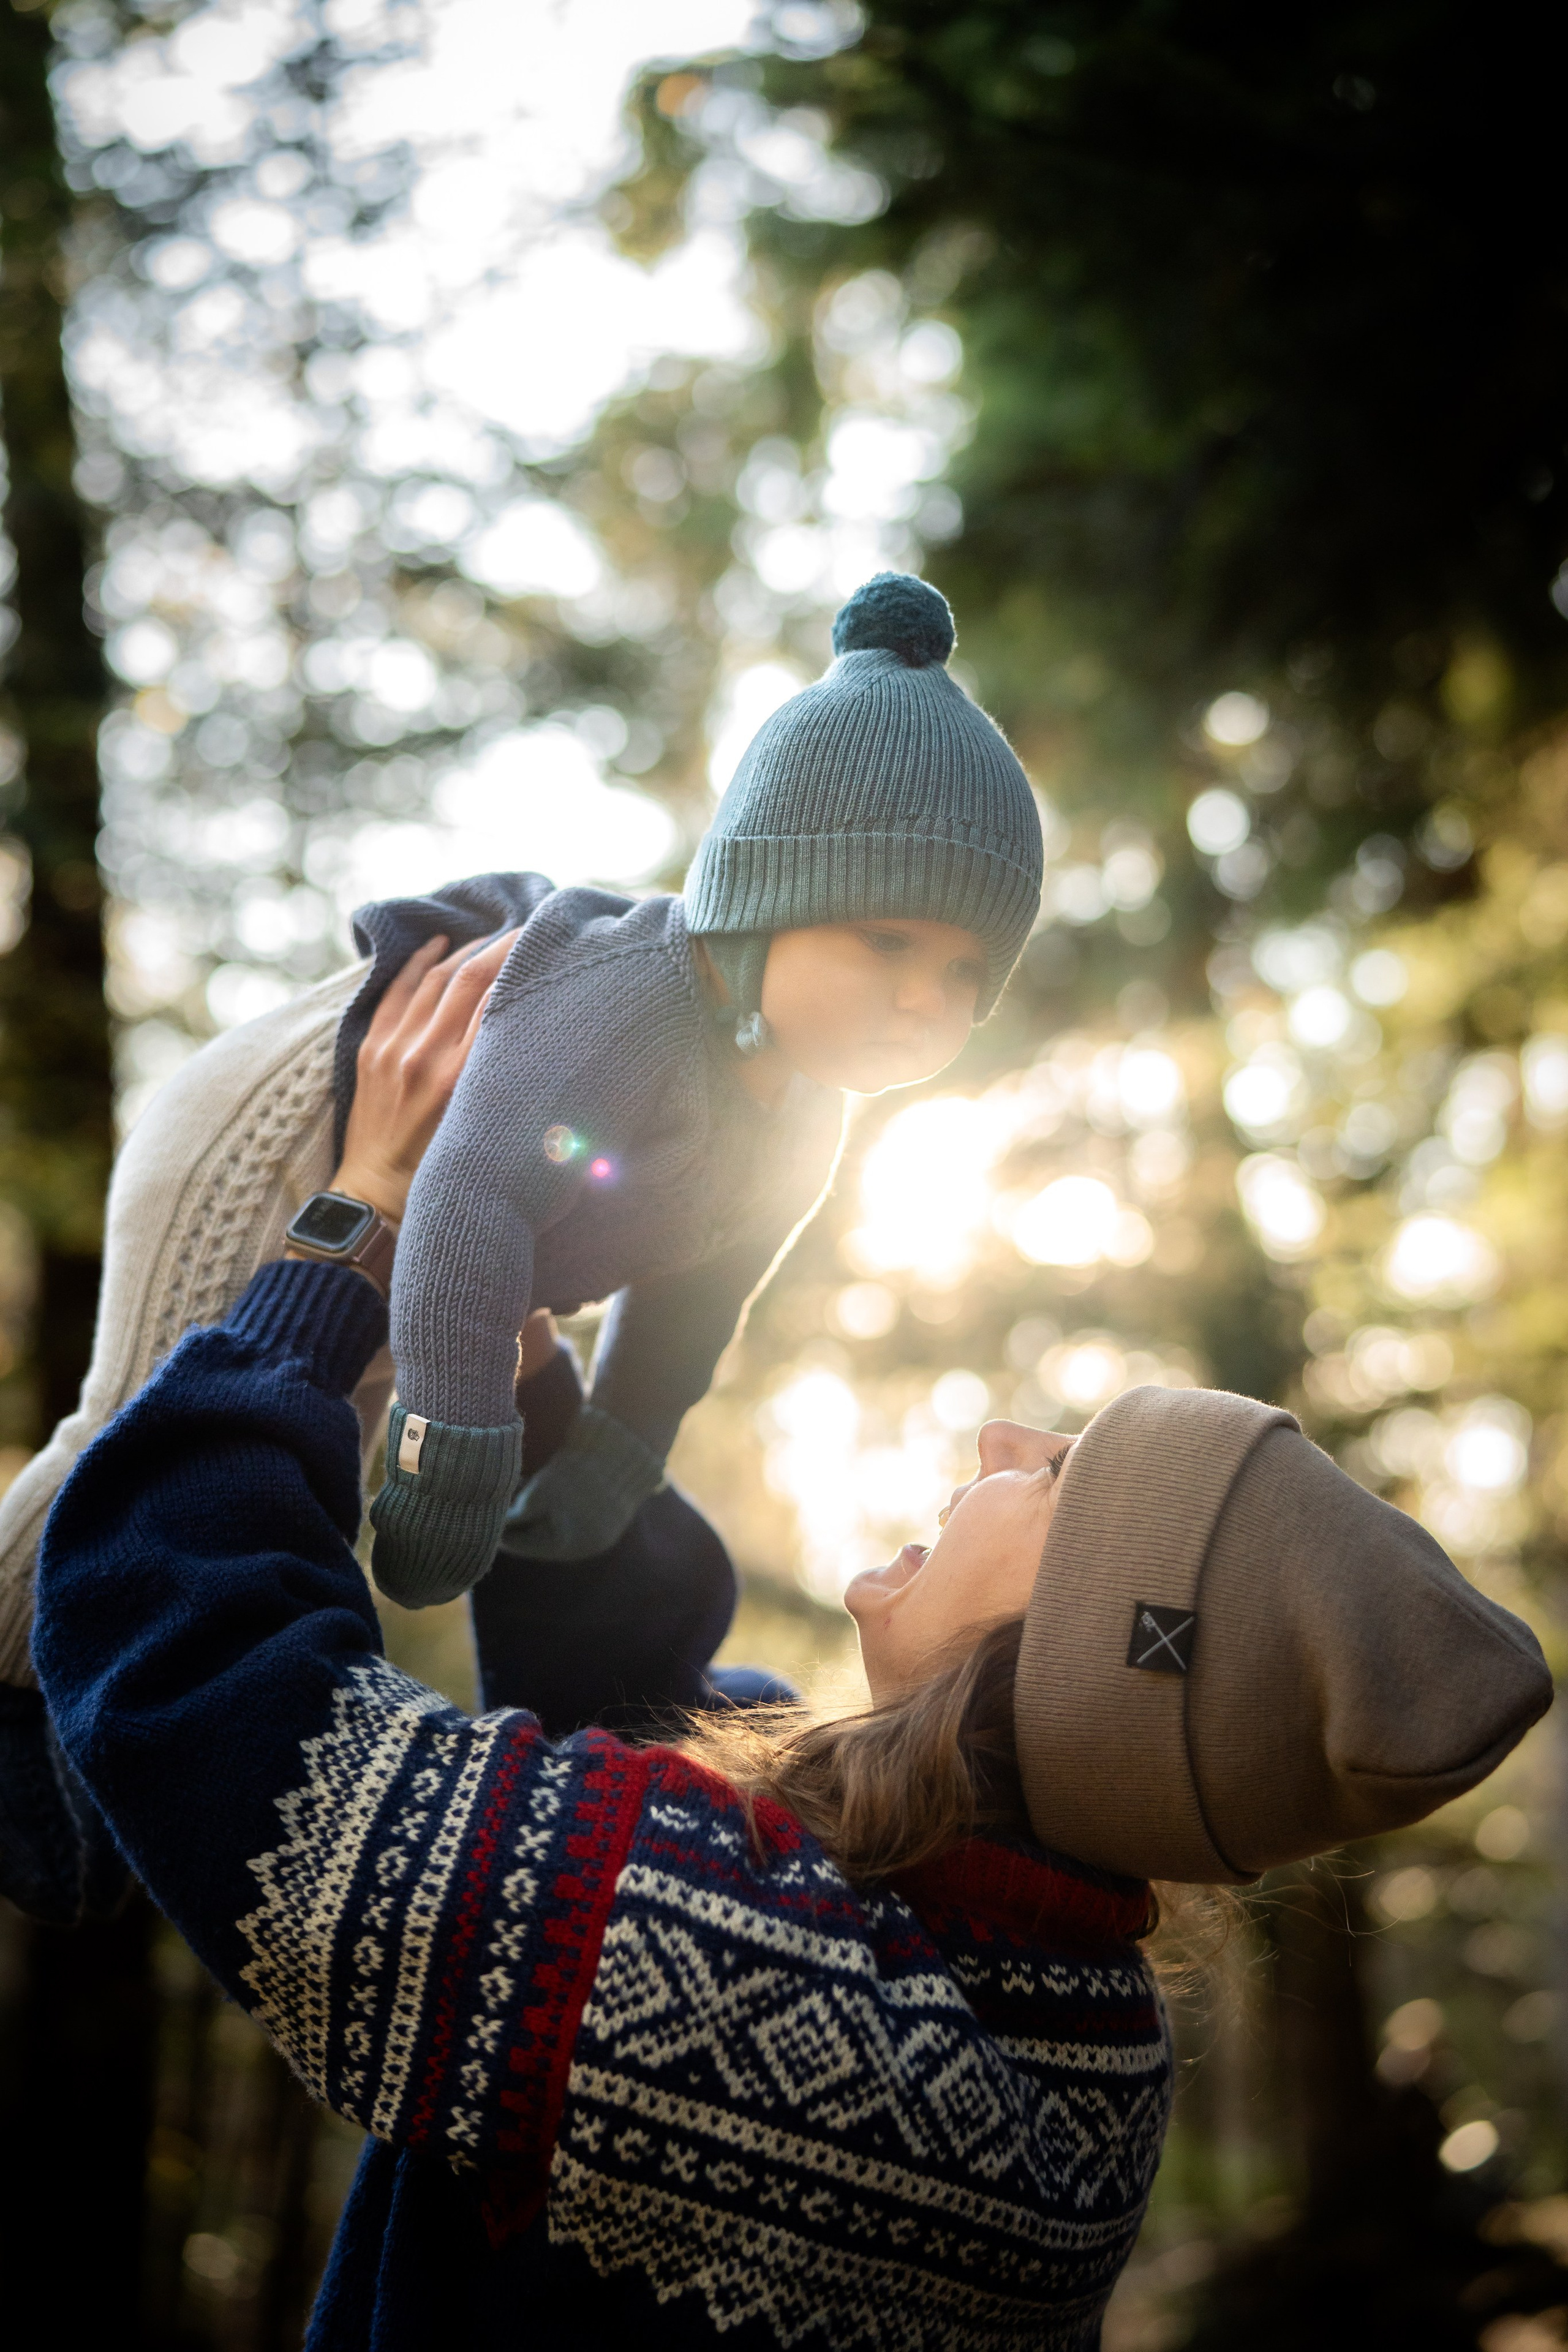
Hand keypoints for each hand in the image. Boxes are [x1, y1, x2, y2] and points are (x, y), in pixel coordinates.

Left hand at [330, 929, 517, 1224]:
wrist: (377, 1202)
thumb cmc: (446, 1176)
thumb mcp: (493, 1136)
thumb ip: (521, 1095)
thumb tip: (564, 1058)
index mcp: (464, 1079)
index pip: (499, 1000)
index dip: (523, 963)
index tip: (545, 944)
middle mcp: (428, 1056)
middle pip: (470, 977)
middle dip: (500, 946)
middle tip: (526, 929)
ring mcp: (394, 1049)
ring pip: (434, 978)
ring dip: (464, 951)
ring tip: (490, 937)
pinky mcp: (372, 1050)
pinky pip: (395, 991)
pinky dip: (416, 962)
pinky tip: (437, 943)